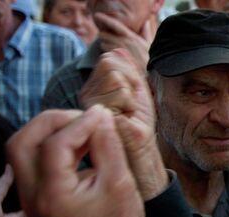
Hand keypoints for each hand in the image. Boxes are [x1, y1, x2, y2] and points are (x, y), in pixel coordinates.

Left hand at [7, 106, 160, 216]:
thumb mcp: (120, 181)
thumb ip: (107, 144)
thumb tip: (99, 114)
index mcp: (53, 197)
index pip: (54, 145)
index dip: (79, 123)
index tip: (101, 114)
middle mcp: (32, 198)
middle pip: (22, 143)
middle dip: (51, 122)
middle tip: (82, 118)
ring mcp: (29, 198)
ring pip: (21, 149)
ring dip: (48, 131)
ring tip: (81, 129)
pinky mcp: (34, 196)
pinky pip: (30, 159)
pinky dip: (50, 143)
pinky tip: (77, 142)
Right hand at [80, 49, 167, 200]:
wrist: (141, 154)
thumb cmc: (138, 127)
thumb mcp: (137, 93)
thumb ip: (128, 71)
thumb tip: (119, 49)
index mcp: (94, 88)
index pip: (111, 59)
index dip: (130, 74)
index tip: (132, 98)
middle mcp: (87, 94)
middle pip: (111, 63)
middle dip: (131, 82)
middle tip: (130, 107)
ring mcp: (89, 104)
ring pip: (116, 76)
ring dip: (131, 95)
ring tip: (128, 114)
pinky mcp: (95, 112)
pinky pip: (120, 91)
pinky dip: (131, 104)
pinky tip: (127, 119)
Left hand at [95, 13, 152, 74]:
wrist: (149, 76)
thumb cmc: (150, 60)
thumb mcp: (149, 44)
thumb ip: (146, 32)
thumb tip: (145, 22)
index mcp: (131, 36)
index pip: (115, 24)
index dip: (105, 19)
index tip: (97, 16)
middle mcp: (123, 42)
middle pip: (104, 34)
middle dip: (104, 35)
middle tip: (108, 39)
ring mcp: (118, 52)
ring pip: (103, 44)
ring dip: (105, 45)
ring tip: (113, 50)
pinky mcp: (114, 61)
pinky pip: (105, 54)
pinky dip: (107, 55)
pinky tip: (114, 58)